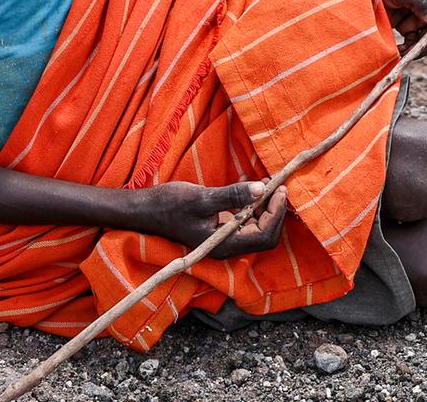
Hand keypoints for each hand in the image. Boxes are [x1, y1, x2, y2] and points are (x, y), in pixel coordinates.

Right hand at [134, 180, 287, 256]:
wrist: (146, 210)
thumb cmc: (170, 204)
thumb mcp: (202, 197)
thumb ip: (232, 195)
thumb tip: (262, 189)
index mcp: (224, 244)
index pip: (264, 236)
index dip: (276, 214)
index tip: (279, 189)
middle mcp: (227, 245)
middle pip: (264, 234)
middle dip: (274, 210)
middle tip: (277, 184)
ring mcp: (223, 237)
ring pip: (256, 226)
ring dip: (265, 205)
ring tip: (266, 182)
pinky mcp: (218, 227)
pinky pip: (244, 219)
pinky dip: (252, 203)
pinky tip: (251, 186)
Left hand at [374, 0, 426, 52]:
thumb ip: (418, 3)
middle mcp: (426, 3)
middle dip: (426, 41)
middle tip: (413, 52)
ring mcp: (416, 15)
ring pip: (425, 37)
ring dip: (415, 47)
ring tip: (402, 52)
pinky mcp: (406, 25)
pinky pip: (413, 41)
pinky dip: (408, 48)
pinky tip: (398, 51)